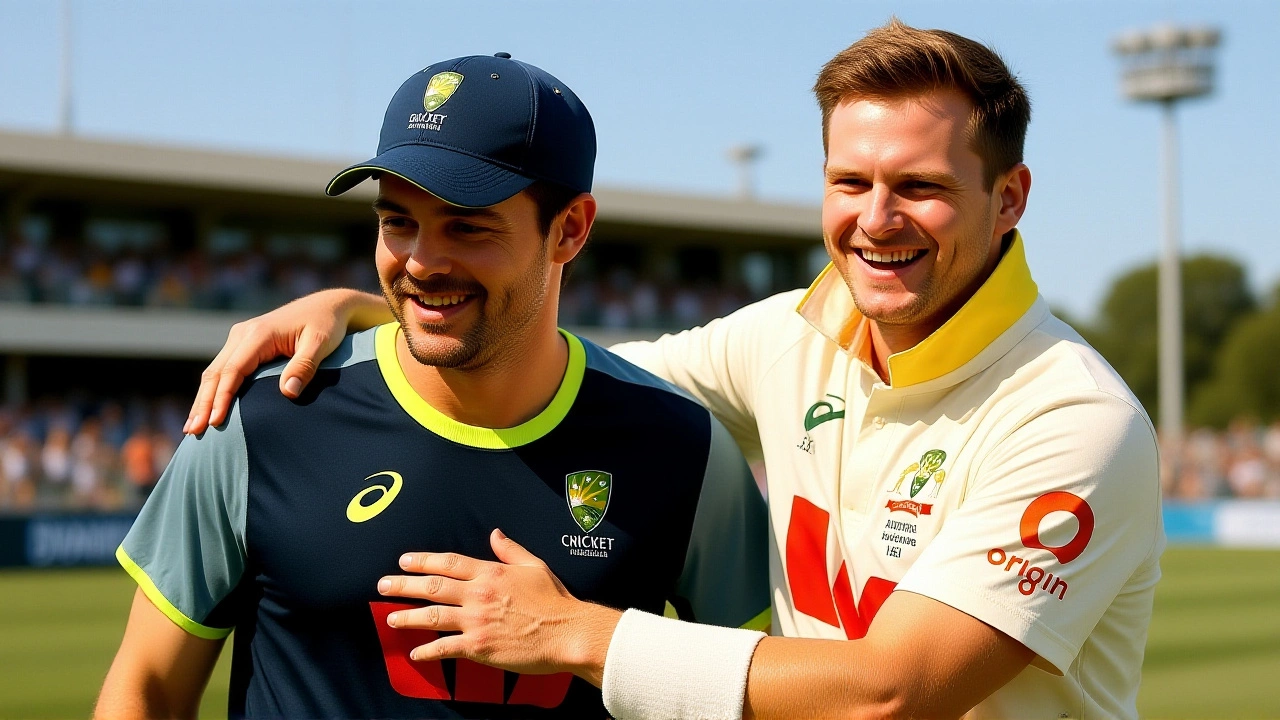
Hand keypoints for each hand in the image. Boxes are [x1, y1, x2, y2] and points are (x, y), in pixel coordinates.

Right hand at [184, 289, 385, 434]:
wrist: (326, 306)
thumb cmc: (326, 325)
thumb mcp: (321, 343)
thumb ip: (304, 366)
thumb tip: (287, 393)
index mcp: (259, 334)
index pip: (234, 370)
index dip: (222, 397)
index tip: (216, 422)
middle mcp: (243, 334)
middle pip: (216, 373)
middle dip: (204, 403)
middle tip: (193, 432)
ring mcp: (240, 338)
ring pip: (215, 372)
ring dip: (203, 399)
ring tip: (192, 428)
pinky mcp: (243, 344)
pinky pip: (223, 369)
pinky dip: (213, 390)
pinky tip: (206, 409)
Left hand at [377, 529, 619, 685]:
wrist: (567, 632)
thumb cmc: (554, 600)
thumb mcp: (534, 566)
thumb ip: (510, 550)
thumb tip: (494, 534)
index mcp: (490, 572)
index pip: (448, 563)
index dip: (423, 560)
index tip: (404, 560)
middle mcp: (478, 594)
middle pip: (432, 586)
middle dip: (403, 585)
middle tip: (383, 585)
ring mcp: (476, 621)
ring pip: (432, 616)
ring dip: (408, 616)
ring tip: (391, 617)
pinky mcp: (478, 646)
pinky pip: (445, 648)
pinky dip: (427, 651)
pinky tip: (415, 653)